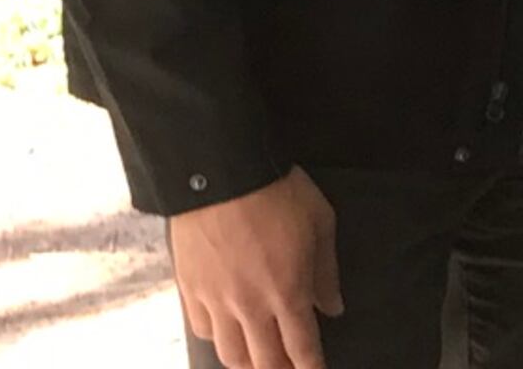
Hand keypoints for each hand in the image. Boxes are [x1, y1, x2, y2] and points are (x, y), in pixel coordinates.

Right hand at [168, 167, 338, 368]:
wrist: (223, 172)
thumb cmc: (279, 192)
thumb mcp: (321, 224)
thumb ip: (326, 272)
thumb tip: (332, 307)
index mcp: (287, 291)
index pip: (301, 347)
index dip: (310, 367)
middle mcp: (249, 305)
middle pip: (263, 361)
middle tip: (289, 367)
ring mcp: (216, 299)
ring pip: (229, 353)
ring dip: (248, 362)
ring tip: (259, 359)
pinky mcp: (190, 288)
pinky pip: (201, 329)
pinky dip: (217, 338)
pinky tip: (227, 332)